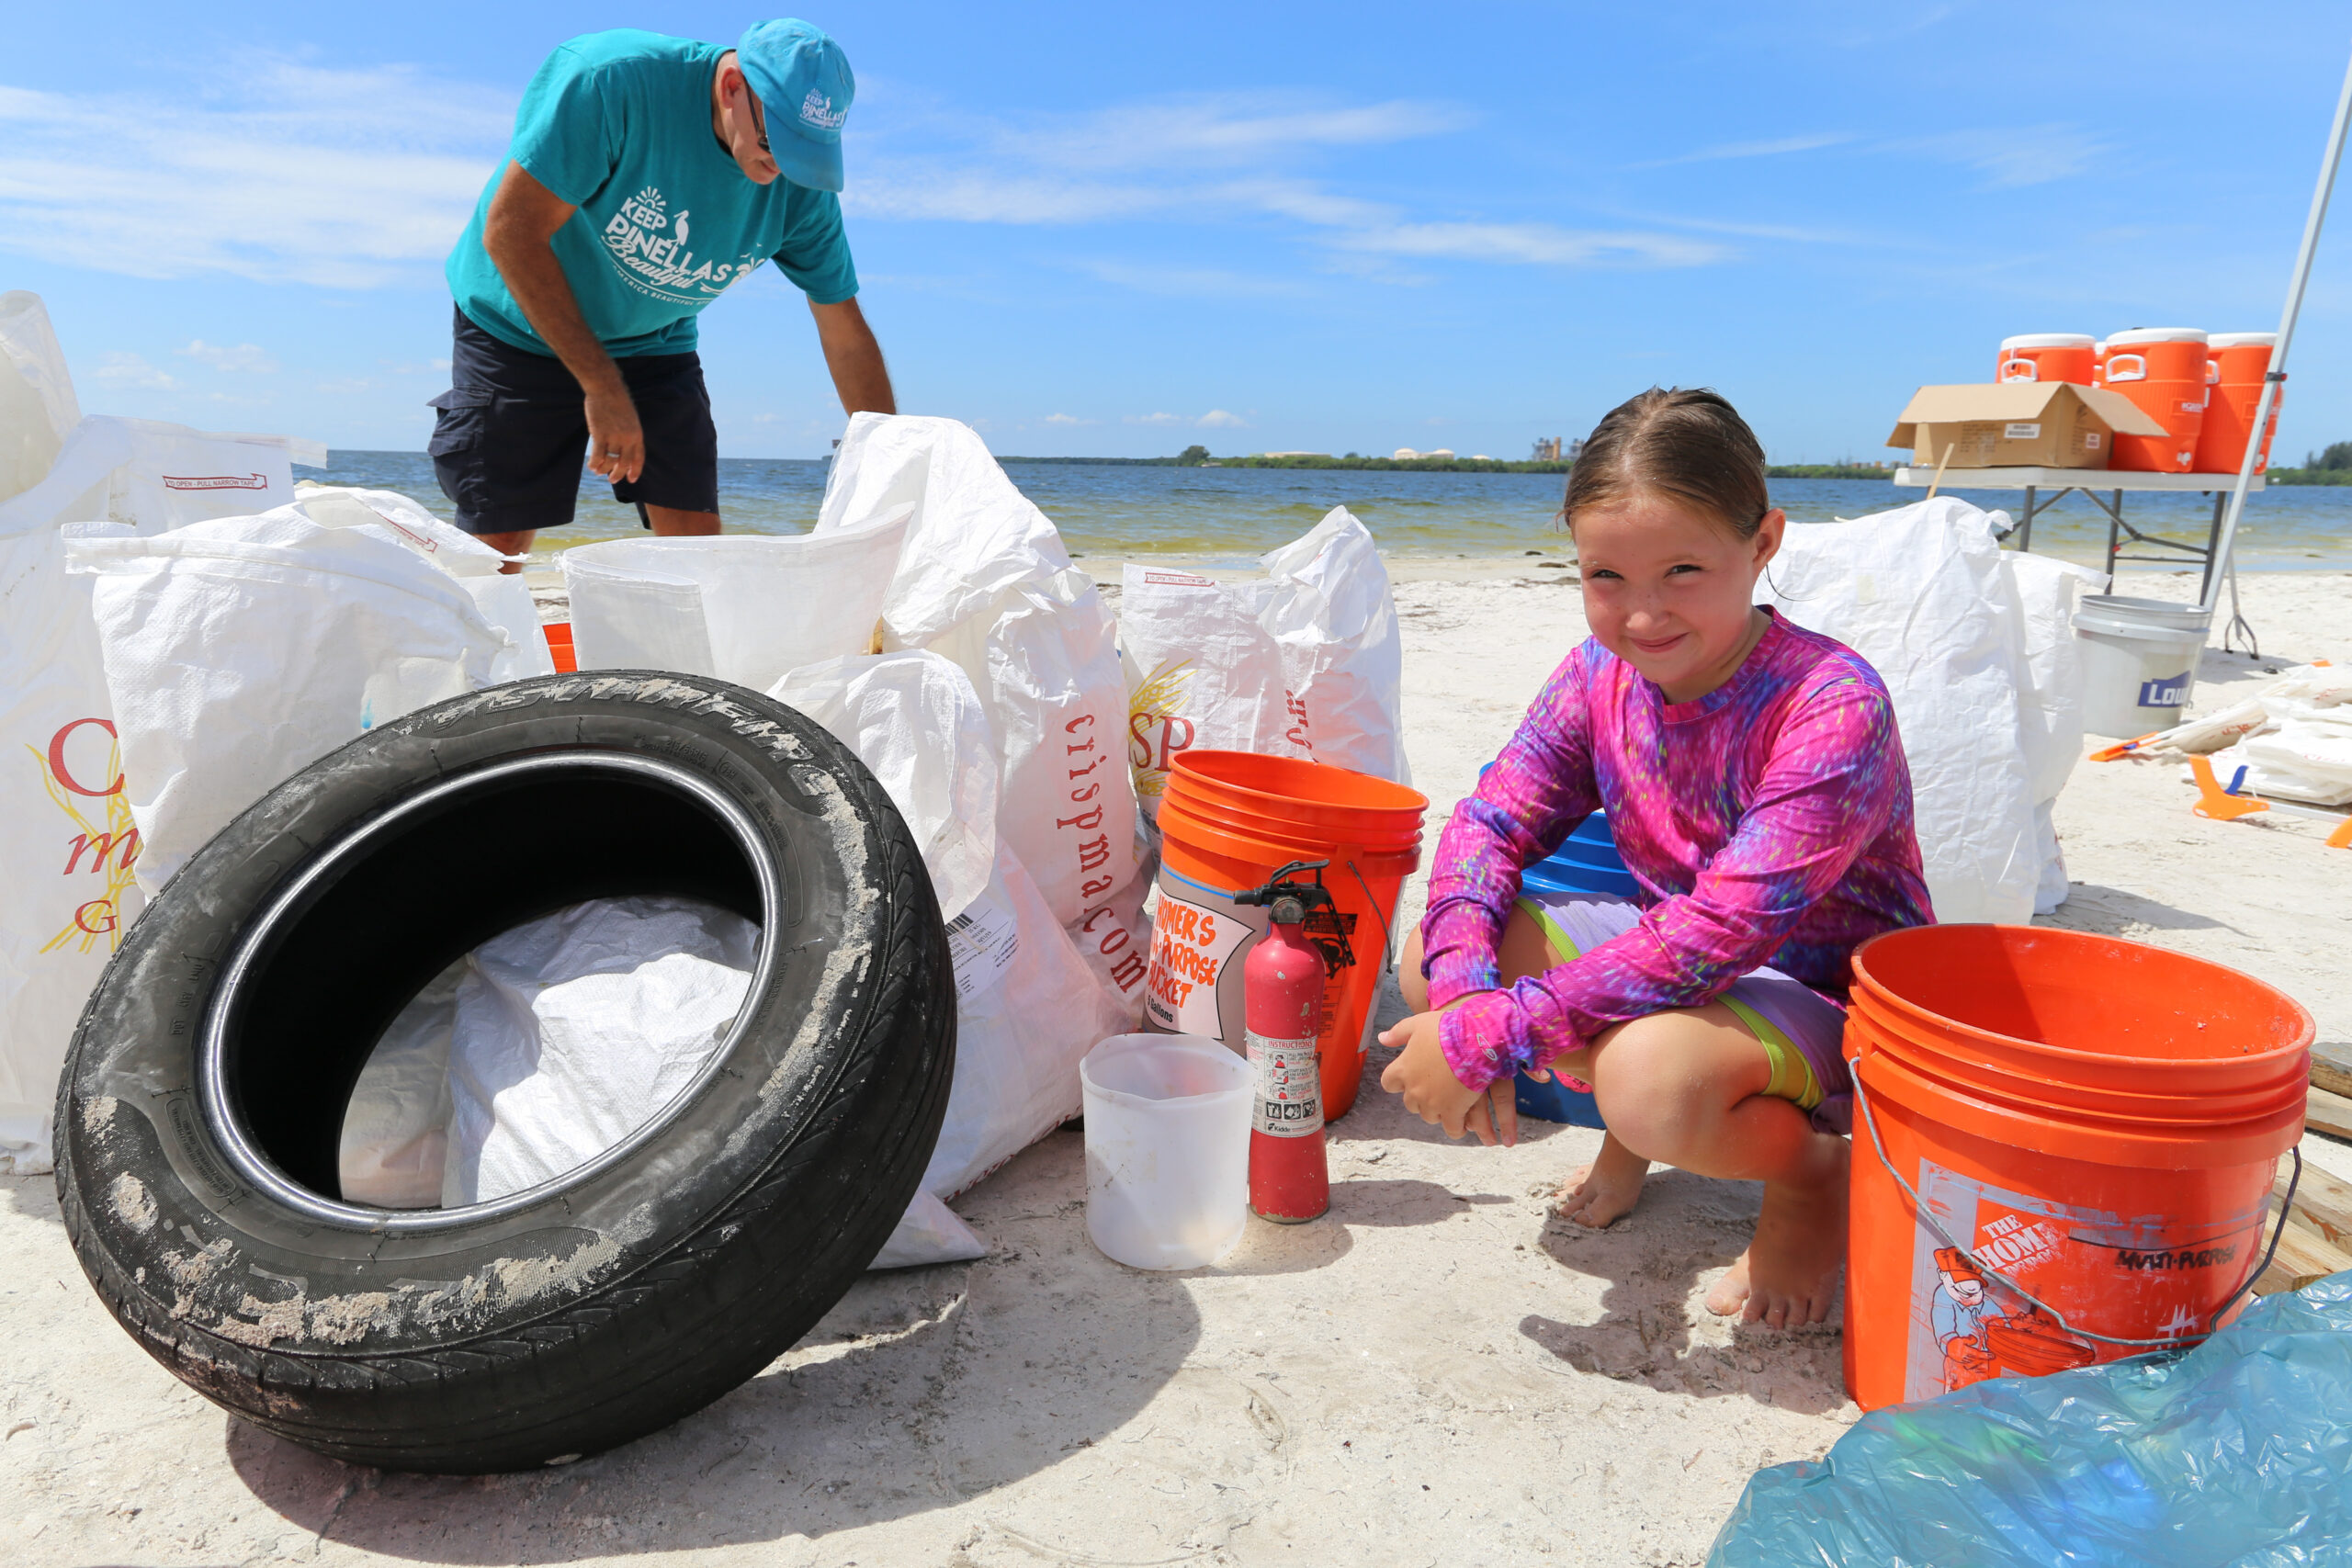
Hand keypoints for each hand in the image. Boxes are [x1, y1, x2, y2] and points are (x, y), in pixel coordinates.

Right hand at [585, 382, 645, 484]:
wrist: (606, 388)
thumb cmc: (617, 400)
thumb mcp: (630, 418)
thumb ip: (628, 433)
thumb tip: (622, 447)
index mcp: (637, 434)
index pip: (638, 458)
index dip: (635, 471)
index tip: (631, 479)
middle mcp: (628, 439)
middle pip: (624, 464)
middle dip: (618, 474)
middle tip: (613, 480)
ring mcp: (614, 437)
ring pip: (610, 461)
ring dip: (604, 470)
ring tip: (599, 472)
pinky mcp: (600, 435)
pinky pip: (598, 456)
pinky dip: (594, 464)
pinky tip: (592, 466)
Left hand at [1378, 1009, 1516, 1146]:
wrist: (1474, 1042)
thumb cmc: (1445, 1030)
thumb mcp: (1418, 1024)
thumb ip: (1398, 1033)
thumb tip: (1382, 1038)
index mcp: (1402, 1069)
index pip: (1388, 1083)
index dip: (1398, 1081)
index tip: (1409, 1078)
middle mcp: (1413, 1090)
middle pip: (1410, 1103)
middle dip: (1420, 1098)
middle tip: (1435, 1087)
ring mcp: (1432, 1103)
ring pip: (1429, 1116)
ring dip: (1437, 1111)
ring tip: (1450, 1101)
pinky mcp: (1453, 1112)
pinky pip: (1452, 1129)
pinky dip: (1456, 1128)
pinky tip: (1462, 1121)